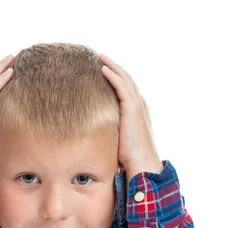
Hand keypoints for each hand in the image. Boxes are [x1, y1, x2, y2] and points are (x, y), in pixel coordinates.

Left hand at [100, 54, 161, 177]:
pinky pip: (121, 86)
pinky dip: (112, 76)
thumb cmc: (130, 157)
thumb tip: (94, 135)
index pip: (126, 88)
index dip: (117, 77)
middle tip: (101, 57)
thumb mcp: (119, 139)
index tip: (104, 69)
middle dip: (114, 67)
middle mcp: (139, 104)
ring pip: (124, 79)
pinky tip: (102, 69)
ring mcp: (137, 105)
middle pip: (126, 79)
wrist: (141, 162)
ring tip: (100, 57)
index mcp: (137, 111)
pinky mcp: (132, 108)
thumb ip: (111, 131)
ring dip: (112, 66)